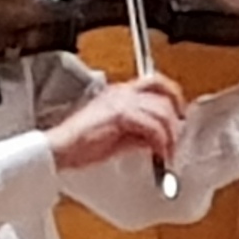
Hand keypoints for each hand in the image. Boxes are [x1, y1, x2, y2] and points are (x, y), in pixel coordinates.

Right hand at [48, 75, 185, 172]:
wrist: (58, 150)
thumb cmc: (81, 146)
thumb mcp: (118, 136)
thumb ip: (140, 132)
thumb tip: (161, 139)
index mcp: (119, 92)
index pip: (156, 82)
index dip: (173, 96)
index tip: (180, 116)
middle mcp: (122, 91)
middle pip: (164, 96)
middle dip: (175, 121)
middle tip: (175, 142)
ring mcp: (120, 101)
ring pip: (162, 111)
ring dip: (170, 136)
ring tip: (167, 153)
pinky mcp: (120, 114)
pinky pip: (152, 126)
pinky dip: (160, 142)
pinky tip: (158, 155)